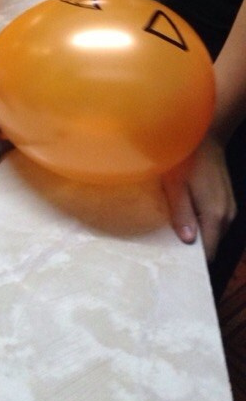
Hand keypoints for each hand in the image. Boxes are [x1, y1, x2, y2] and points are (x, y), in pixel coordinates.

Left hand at [161, 132, 236, 260]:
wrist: (205, 138)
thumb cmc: (185, 161)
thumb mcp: (176, 187)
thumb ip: (182, 214)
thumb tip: (189, 241)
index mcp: (215, 215)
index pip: (209, 251)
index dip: (193, 259)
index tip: (176, 262)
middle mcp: (227, 215)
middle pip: (212, 243)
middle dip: (194, 246)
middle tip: (171, 245)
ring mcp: (229, 208)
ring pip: (214, 231)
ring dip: (198, 233)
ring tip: (176, 229)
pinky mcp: (227, 201)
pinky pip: (215, 220)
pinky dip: (202, 222)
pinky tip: (186, 214)